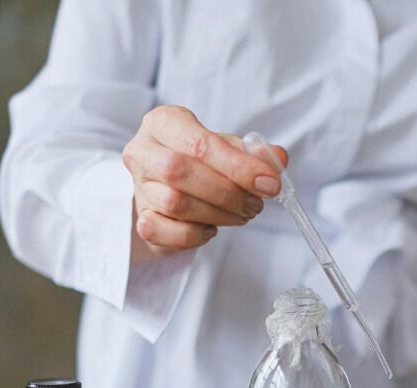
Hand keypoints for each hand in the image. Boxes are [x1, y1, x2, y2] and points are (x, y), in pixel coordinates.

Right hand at [122, 105, 287, 261]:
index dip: (239, 166)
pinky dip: (193, 235)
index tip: (270, 183)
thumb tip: (277, 159)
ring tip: (241, 214)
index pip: (200, 143)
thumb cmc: (199, 163)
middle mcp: (143, 151)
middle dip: (228, 192)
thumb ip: (253, 152)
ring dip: (217, 214)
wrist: (167, 189)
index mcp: (164, 122)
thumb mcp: (227, 148)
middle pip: (180, 172)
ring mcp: (138, 187)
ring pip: (174, 203)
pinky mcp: (139, 218)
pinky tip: (210, 228)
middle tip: (255, 204)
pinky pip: (163, 231)